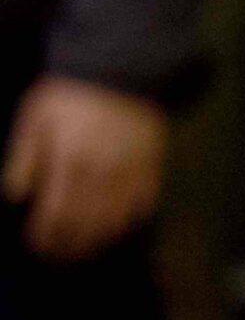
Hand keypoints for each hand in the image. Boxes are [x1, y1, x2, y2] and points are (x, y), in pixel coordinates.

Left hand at [2, 77, 167, 261]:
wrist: (121, 65)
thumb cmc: (70, 93)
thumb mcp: (35, 118)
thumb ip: (24, 158)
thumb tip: (17, 195)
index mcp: (70, 164)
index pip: (55, 216)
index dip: (45, 237)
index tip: (38, 244)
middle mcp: (102, 175)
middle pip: (86, 226)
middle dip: (70, 246)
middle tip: (60, 254)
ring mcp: (131, 172)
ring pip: (116, 221)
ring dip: (100, 239)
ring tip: (88, 246)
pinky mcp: (152, 164)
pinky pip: (145, 203)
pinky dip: (132, 219)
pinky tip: (120, 224)